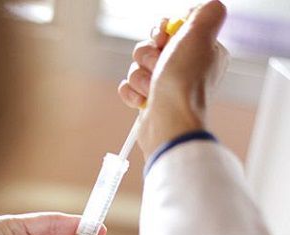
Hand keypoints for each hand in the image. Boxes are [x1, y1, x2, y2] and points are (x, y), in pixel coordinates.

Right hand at [118, 0, 228, 158]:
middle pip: (150, 47)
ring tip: (152, 88)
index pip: (171, 29)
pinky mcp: (148, 100)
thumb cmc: (184, 83)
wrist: (170, 121)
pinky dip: (132, 93)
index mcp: (199, 51)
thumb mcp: (201, 35)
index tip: (163, 40)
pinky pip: (128, 86)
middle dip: (148, 56)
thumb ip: (207, 12)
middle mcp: (183, 68)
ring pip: (136, 67)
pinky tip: (143, 100)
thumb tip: (205, 8)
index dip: (161, 32)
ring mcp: (164, 85)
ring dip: (140, 77)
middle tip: (158, 66)